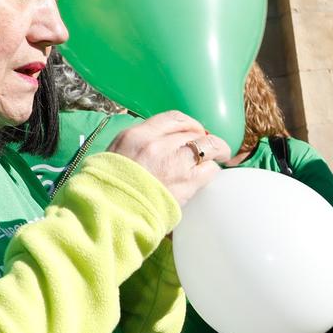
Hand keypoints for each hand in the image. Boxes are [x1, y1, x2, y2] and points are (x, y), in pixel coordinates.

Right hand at [106, 112, 231, 206]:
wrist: (112, 214)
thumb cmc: (111, 188)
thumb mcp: (117, 154)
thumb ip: (140, 143)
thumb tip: (162, 139)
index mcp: (136, 135)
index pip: (174, 118)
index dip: (190, 124)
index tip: (195, 130)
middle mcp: (156, 144)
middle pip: (193, 132)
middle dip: (203, 138)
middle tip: (209, 145)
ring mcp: (173, 163)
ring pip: (207, 146)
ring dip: (216, 150)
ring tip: (220, 155)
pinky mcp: (186, 183)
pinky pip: (210, 169)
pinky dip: (212, 170)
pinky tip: (211, 173)